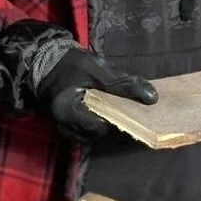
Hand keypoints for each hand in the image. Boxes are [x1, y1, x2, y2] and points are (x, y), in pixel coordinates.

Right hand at [34, 47, 156, 145]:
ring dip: (112, 124)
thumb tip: (152, 98)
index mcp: (68, 111)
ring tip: (123, 110)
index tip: (135, 110)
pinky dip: (104, 125)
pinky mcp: (72, 129)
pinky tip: (112, 113)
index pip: (101, 126)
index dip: (120, 119)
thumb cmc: (71, 65)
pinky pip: (93, 133)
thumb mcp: (98, 68)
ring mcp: (68, 130)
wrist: (49, 66)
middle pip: (101, 134)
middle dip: (118, 122)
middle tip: (132, 109)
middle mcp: (66, 127)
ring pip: (98, 136)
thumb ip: (123, 83)